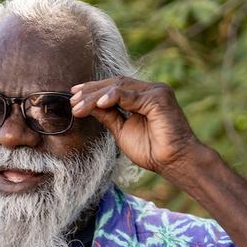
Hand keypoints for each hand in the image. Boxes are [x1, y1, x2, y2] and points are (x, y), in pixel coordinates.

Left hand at [70, 77, 206, 176]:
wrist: (174, 162)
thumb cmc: (152, 151)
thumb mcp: (122, 131)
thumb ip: (108, 116)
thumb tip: (88, 106)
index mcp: (142, 97)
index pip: (114, 88)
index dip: (93, 90)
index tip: (74, 97)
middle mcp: (150, 90)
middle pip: (115, 84)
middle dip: (91, 92)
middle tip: (72, 100)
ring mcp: (156, 91)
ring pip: (120, 87)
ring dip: (96, 96)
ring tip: (79, 105)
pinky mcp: (160, 98)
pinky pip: (131, 95)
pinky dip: (113, 97)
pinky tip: (99, 103)